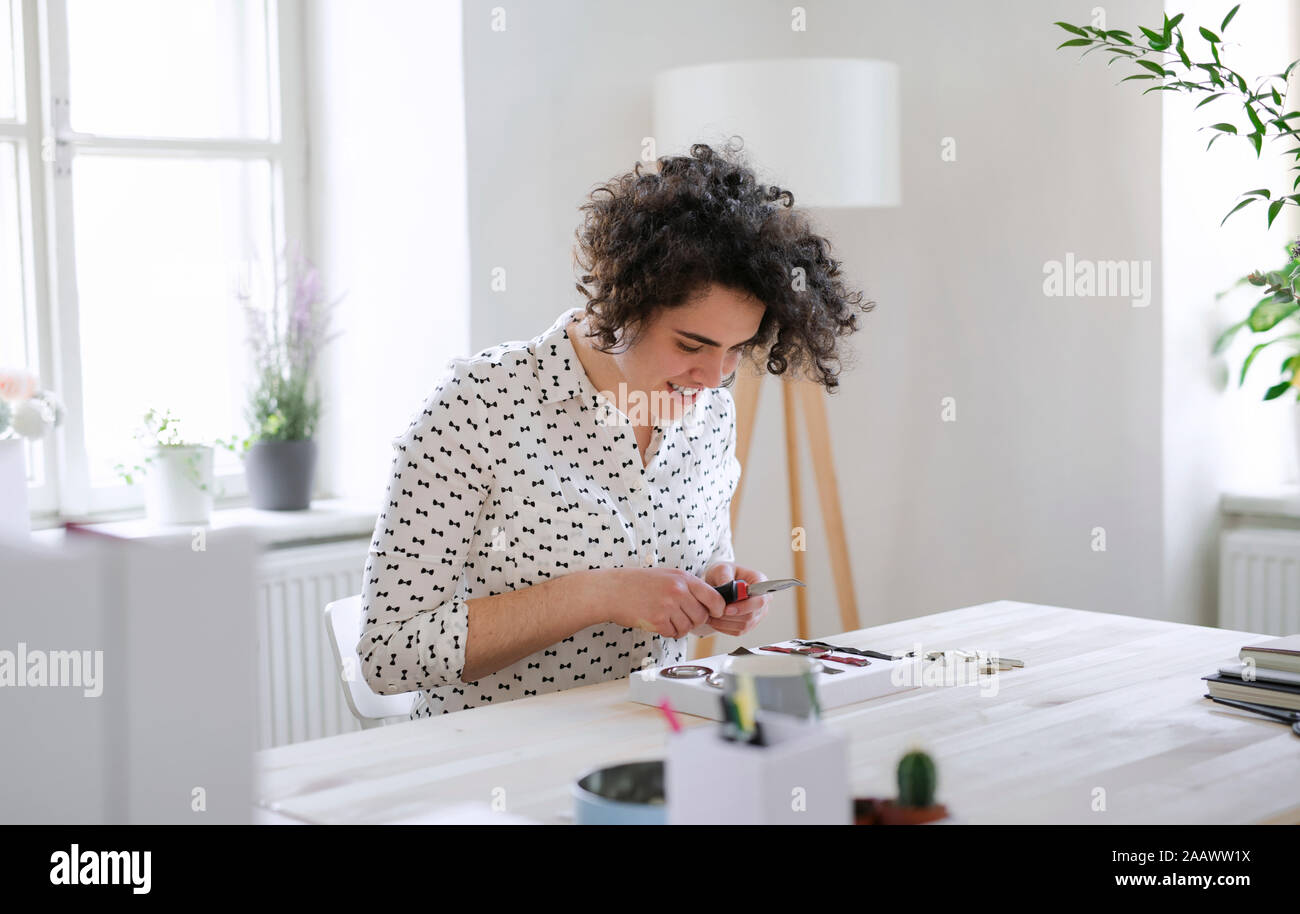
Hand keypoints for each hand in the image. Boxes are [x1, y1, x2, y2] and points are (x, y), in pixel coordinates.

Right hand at [599, 567, 727, 638]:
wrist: (612, 590)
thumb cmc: (638, 583)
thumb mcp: (667, 576)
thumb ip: (687, 587)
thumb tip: (709, 604)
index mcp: (683, 578)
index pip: (713, 597)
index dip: (717, 609)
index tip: (715, 613)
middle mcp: (678, 591)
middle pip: (702, 616)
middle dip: (694, 621)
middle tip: (681, 617)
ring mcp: (668, 606)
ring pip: (688, 627)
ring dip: (680, 627)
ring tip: (666, 618)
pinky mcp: (658, 621)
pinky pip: (673, 633)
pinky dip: (668, 632)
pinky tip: (657, 622)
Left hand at [691, 562, 771, 637]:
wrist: (718, 582)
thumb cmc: (722, 572)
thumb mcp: (721, 568)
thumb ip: (725, 576)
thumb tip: (728, 587)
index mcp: (760, 582)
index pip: (760, 600)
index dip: (744, 607)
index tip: (726, 609)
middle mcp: (763, 598)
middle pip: (751, 615)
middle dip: (731, 616)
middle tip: (713, 613)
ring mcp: (758, 612)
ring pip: (744, 625)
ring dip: (725, 623)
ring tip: (710, 616)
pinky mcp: (749, 623)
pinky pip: (738, 631)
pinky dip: (724, 628)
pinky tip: (714, 620)